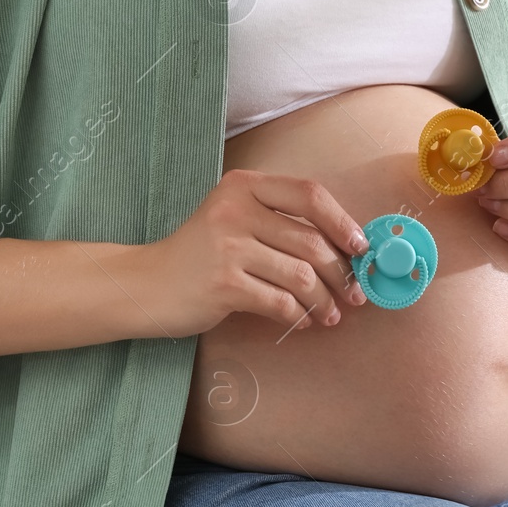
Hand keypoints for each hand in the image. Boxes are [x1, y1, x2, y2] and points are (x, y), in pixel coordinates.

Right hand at [140, 169, 368, 335]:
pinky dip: (299, 316)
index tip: (361, 248)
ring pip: (301, 276)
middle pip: (311, 241)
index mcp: (244, 185)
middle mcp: (236, 210)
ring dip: (324, 300)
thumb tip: (344, 246)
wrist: (147, 284)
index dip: (343, 222)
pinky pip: (280, 303)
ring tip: (330, 314)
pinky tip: (303, 321)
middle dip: (341, 273)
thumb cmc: (200, 253)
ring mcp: (228, 248)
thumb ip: (279, 222)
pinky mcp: (224, 285)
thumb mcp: (234, 218)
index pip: (310, 195)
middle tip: (354, 293)